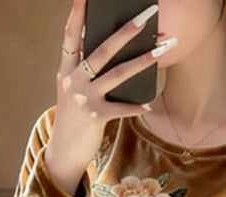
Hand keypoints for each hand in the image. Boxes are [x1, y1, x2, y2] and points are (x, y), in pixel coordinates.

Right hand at [46, 0, 175, 185]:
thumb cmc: (74, 119)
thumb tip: (117, 56)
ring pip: (117, 74)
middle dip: (126, 31)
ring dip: (142, 60)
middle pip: (102, 50)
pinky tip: (149, 104)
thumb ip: (87, 73)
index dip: (78, 14)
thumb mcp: (73, 92)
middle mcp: (72, 80)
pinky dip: (136, 106)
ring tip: (162, 48)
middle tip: (146, 16)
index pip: (71, 35)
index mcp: (66, 70)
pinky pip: (121, 108)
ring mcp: (83, 98)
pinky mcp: (95, 116)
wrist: (63, 153)